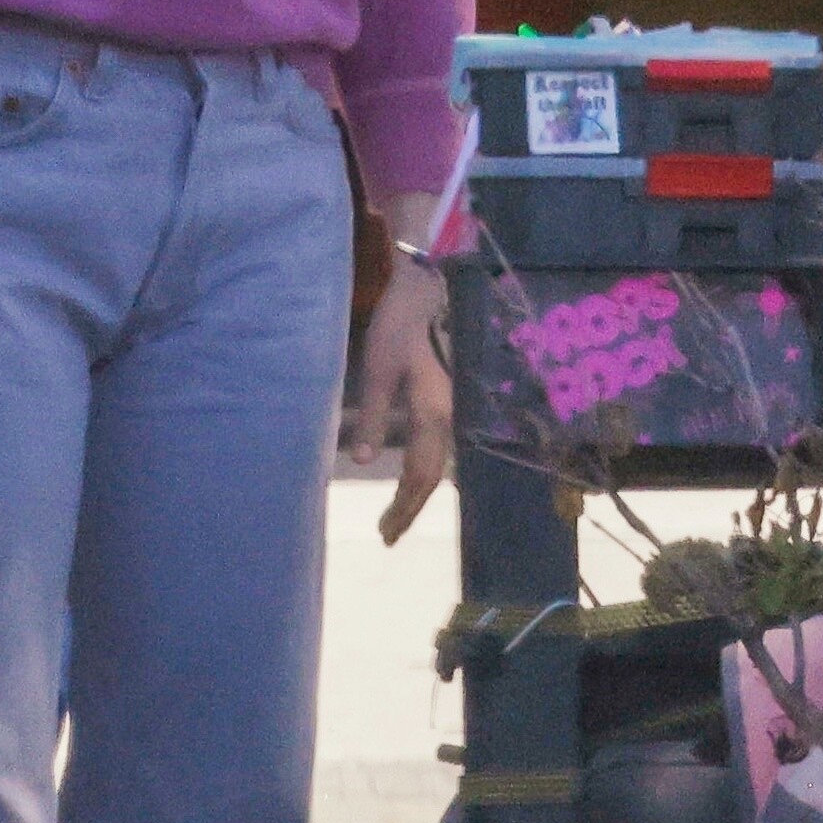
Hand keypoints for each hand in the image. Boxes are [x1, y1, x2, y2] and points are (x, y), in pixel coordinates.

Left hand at [347, 252, 451, 543]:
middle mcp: (452, 417)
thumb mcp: (379, 368)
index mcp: (434, 412)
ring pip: (440, 462)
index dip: (403, 506)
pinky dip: (427, 468)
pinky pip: (442, 446)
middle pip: (432, 475)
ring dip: (418, 490)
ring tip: (398, 513)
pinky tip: (415, 476)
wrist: (430, 287)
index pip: (419, 474)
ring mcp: (456, 407)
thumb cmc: (400, 324)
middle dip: (410, 507)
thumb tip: (366, 461)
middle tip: (387, 535)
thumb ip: (373, 414)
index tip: (384, 533)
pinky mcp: (451, 398)